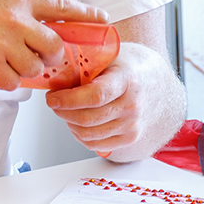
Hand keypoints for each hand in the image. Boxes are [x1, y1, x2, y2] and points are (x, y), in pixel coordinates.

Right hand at [0, 0, 107, 90]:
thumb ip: (23, 11)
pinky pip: (13, 83)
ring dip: (24, 69)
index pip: (61, 5)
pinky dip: (4, 80)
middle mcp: (16, 18)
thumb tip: (49, 34)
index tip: (103, 19)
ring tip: (3, 58)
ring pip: (35, 68)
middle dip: (51, 55)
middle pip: (54, 46)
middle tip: (38, 55)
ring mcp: (3, 42)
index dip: (85, 14)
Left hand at [46, 43, 164, 155]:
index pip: (95, 96)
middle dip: (63, 112)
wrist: (151, 80)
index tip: (52, 97)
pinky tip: (78, 123)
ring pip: (88, 135)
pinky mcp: (130, 138)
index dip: (68, 100)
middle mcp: (133, 105)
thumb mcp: (106, 57)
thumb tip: (52, 79)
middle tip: (54, 103)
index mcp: (127, 79)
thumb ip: (82, 67)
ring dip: (69, 124)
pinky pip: (95, 145)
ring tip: (66, 112)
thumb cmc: (124, 67)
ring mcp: (133, 124)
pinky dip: (80, 136)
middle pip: (88, 119)